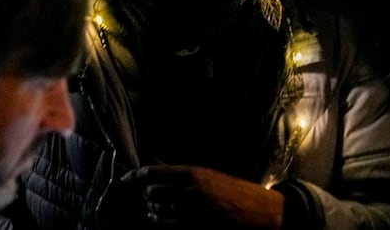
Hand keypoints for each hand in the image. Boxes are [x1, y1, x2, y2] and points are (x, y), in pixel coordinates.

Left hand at [115, 164, 283, 228]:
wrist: (265, 212)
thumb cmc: (235, 190)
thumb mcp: (208, 175)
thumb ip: (180, 173)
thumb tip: (154, 165)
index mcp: (193, 174)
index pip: (153, 172)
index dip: (134, 176)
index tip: (124, 180)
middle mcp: (192, 191)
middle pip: (151, 192)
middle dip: (147, 195)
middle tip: (148, 197)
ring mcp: (196, 213)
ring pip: (159, 211)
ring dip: (153, 210)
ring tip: (154, 209)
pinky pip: (171, 227)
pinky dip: (162, 223)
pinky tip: (161, 219)